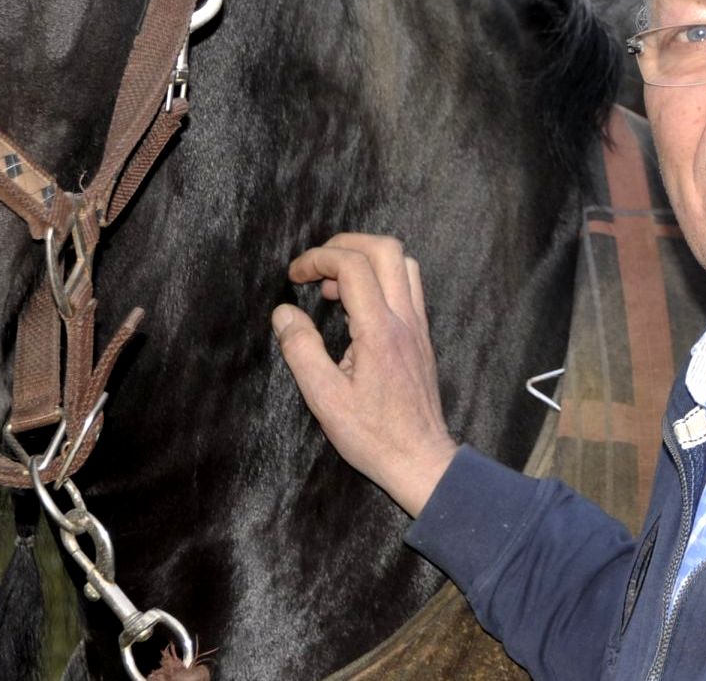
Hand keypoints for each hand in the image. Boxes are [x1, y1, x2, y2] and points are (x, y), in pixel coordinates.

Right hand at [272, 233, 458, 517]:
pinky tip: (356, 309)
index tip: (294, 276)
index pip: (352, 266)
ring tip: (333, 288)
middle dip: (345, 245)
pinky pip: (408, 287)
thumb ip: (301, 350)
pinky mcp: (422, 337)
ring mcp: (418, 326)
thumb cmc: (372, 435)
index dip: (318, 258)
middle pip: (386, 249)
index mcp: (379, 330)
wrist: (421, 459)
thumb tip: (283, 312)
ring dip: (367, 261)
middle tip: (315, 268)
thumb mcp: (324, 398)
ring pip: (403, 264)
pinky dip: (381, 280)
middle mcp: (405, 319)